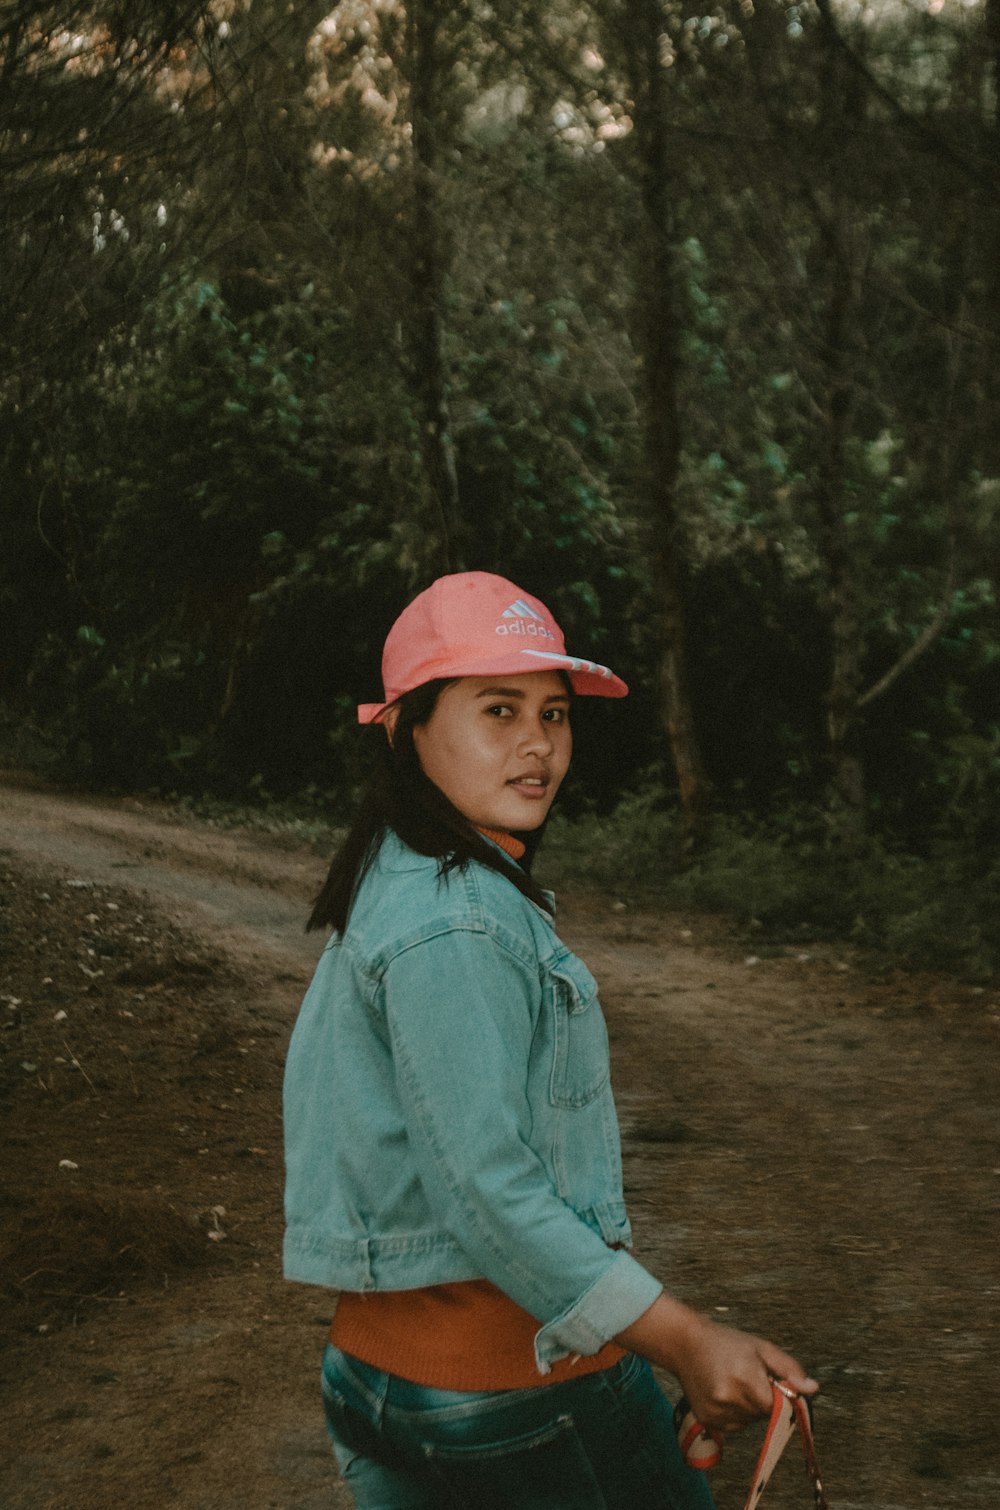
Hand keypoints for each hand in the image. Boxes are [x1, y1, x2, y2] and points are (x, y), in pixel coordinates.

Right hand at [616, 1294, 818, 1433]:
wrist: (685, 1344)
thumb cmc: (726, 1342)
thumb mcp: (761, 1348)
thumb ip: (789, 1370)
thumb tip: (813, 1389)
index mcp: (745, 1379)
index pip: (776, 1406)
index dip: (777, 1395)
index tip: (767, 1380)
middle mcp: (729, 1400)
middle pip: (763, 1415)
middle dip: (762, 1399)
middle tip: (746, 1375)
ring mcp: (716, 1413)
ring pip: (749, 1421)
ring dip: (748, 1407)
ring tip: (732, 1381)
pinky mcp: (707, 1421)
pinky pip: (734, 1425)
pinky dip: (734, 1413)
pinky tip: (723, 1392)